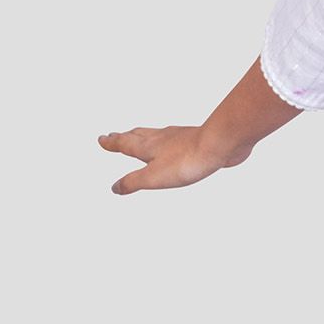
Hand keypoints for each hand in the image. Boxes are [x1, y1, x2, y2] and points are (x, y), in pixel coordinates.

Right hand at [98, 125, 244, 195]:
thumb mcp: (153, 177)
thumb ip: (133, 182)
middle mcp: (163, 138)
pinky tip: (175, 144)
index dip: (111, 143)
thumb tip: (115, 187)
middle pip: (138, 135)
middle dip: (124, 137)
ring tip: (141, 138)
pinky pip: (177, 139)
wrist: (221, 143)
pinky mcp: (198, 140)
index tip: (102, 138)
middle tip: (115, 135)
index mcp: (148, 146)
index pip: (124, 143)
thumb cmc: (188, 159)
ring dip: (145, 137)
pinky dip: (168, 141)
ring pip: (157, 135)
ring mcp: (181, 137)